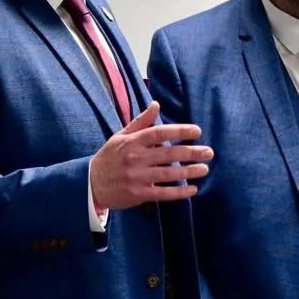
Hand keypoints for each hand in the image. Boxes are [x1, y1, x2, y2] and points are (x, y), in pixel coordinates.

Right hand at [89, 102, 212, 210]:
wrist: (90, 184)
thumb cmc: (109, 158)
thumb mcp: (120, 136)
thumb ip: (140, 121)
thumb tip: (156, 104)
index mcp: (132, 142)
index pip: (159, 133)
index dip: (179, 132)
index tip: (197, 131)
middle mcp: (136, 158)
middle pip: (168, 154)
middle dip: (191, 153)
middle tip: (209, 152)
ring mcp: (137, 177)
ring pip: (168, 174)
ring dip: (189, 172)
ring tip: (204, 169)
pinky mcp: (139, 194)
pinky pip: (163, 193)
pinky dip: (179, 192)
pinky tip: (193, 189)